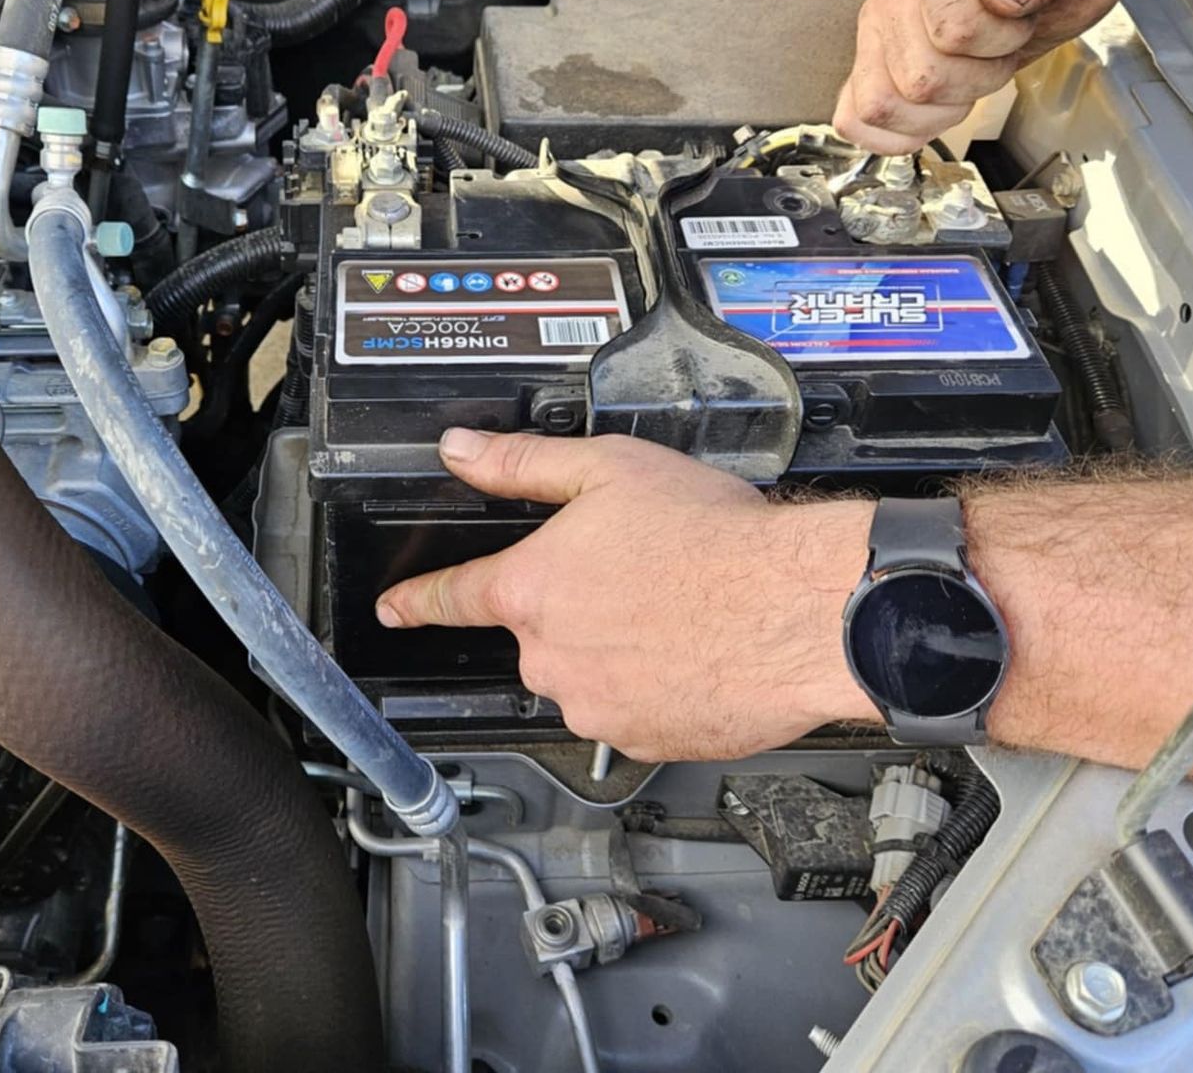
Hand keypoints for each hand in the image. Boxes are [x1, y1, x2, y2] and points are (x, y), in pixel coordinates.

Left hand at [375, 429, 877, 760]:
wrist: (798, 610)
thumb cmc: (716, 539)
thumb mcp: (609, 469)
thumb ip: (522, 463)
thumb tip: (462, 449)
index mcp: (531, 589)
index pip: (451, 595)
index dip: (416, 600)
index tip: (394, 610)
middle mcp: (551, 657)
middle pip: (537, 634)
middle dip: (573, 609)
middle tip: (636, 578)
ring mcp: (596, 707)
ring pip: (585, 675)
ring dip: (615, 650)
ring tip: (675, 613)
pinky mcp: (643, 742)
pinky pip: (631, 713)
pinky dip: (653, 688)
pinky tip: (693, 653)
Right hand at [834, 0, 1128, 153]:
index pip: (954, 28)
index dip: (1002, 40)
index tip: (1022, 16)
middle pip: (921, 77)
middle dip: (978, 77)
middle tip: (1000, 46)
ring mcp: (873, 22)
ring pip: (884, 103)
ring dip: (941, 107)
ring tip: (970, 71)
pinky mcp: (864, 60)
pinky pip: (855, 119)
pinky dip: (898, 132)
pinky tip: (935, 108)